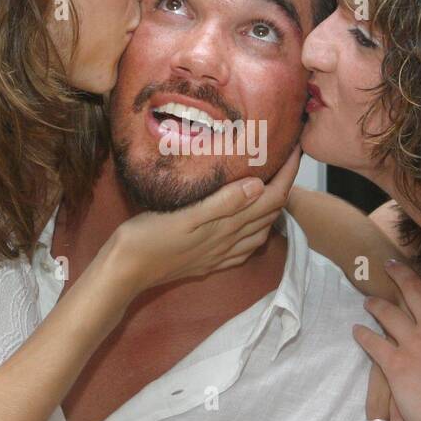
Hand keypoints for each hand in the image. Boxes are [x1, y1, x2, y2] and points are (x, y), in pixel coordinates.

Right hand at [107, 146, 301, 294]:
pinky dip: (256, 232)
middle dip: (284, 186)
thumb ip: (223, 203)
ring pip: (260, 231)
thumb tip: (259, 186)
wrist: (125, 271)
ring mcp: (220, 254)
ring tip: (272, 185)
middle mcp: (229, 242)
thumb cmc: (148, 238)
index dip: (287, 174)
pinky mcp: (208, 262)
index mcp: (227, 226)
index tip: (295, 149)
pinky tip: (250, 226)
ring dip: (272, 209)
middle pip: (270, 213)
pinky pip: (244, 248)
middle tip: (286, 160)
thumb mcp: (185, 216)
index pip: (271, 198)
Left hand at [355, 260, 420, 420]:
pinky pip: (373, 343)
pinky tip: (356, 330)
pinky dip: (363, 334)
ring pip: (388, 314)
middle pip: (413, 292)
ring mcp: (414, 345)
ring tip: (368, 301)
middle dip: (399, 274)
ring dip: (376, 305)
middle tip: (389, 265)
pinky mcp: (396, 365)